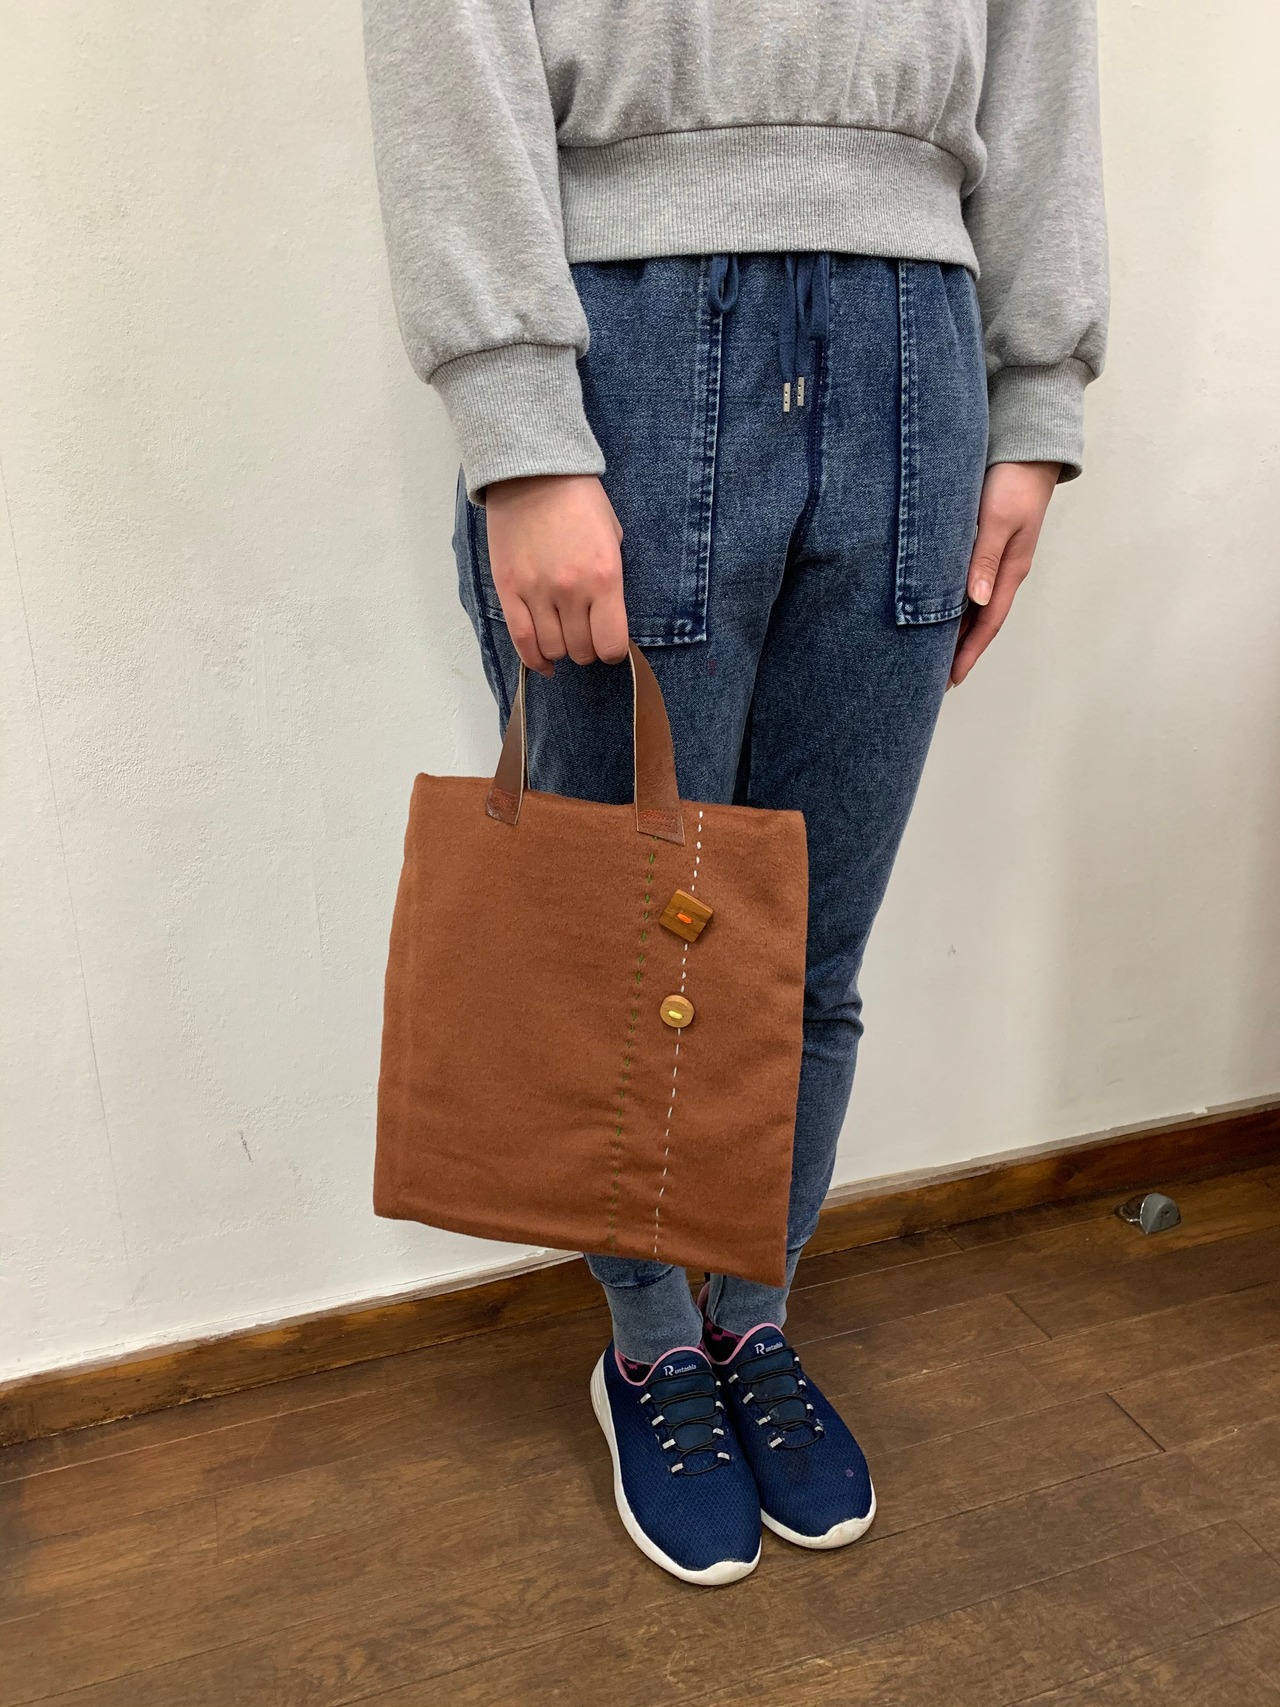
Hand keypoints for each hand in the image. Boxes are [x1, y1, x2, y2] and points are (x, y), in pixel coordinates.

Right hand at [484, 474, 627, 676]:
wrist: (534, 472)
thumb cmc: (579, 500)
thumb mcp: (613, 537)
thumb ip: (610, 581)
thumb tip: (604, 616)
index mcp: (604, 578)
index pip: (611, 644)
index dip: (612, 651)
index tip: (609, 643)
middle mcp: (571, 591)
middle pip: (581, 650)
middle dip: (587, 648)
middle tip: (585, 633)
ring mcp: (536, 592)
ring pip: (552, 649)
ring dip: (561, 650)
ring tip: (563, 635)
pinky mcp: (509, 590)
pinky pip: (521, 639)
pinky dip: (534, 658)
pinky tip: (543, 662)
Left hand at [950, 461, 1059, 686]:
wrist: (1027, 448)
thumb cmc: (1013, 481)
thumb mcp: (998, 519)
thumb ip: (985, 558)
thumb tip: (976, 599)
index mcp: (1010, 570)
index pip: (987, 623)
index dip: (968, 652)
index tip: (950, 679)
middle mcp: (1003, 570)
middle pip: (978, 620)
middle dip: (958, 649)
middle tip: (933, 676)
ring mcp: (994, 558)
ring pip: (971, 603)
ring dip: (954, 628)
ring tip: (929, 651)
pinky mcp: (983, 543)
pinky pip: (966, 582)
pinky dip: (952, 601)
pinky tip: (935, 608)